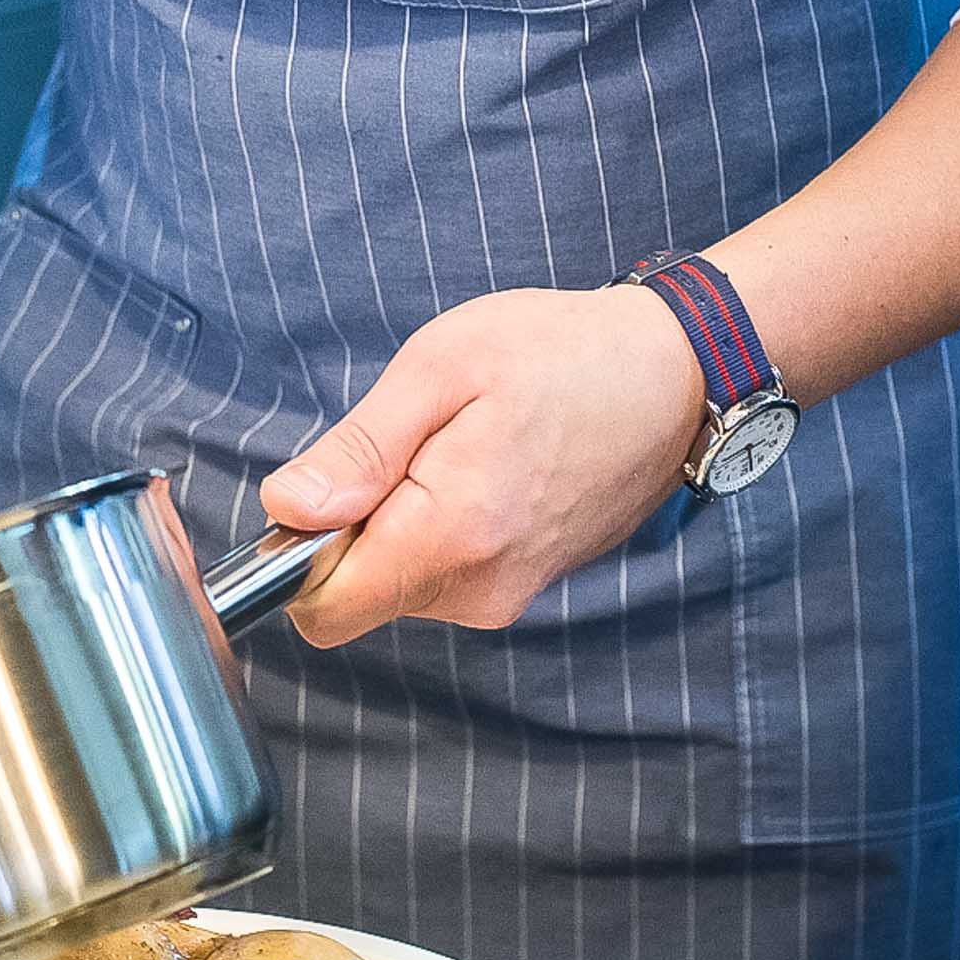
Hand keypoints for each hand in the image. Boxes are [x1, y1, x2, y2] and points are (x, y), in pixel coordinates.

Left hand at [257, 285, 707, 647]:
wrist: (673, 370)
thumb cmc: (559, 353)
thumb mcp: (439, 369)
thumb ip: (359, 451)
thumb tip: (285, 509)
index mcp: (450, 537)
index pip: (322, 607)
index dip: (295, 550)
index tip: (326, 485)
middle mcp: (479, 589)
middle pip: (356, 595)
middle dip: (352, 525)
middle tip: (412, 441)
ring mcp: (507, 593)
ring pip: (398, 582)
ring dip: (398, 520)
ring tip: (457, 444)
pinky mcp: (523, 583)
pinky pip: (443, 572)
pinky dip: (437, 525)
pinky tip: (483, 463)